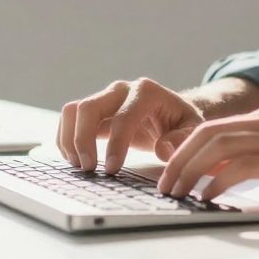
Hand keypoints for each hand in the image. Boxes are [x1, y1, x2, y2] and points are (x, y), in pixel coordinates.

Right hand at [57, 78, 203, 173]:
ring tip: (79, 165)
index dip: (115, 144)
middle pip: (89, 108)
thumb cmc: (183, 123)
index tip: (111, 170)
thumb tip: (163, 149)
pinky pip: (70, 119)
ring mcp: (106, 97)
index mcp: (147, 92)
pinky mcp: (96, 110)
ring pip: (73, 111)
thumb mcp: (192, 130)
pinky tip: (75, 160)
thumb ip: (183, 139)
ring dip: (69, 139)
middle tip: (88, 169)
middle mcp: (122, 89)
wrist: (174, 113)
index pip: (124, 117)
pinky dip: (66, 139)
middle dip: (83, 140)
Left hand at [156, 102, 258, 202]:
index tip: (170, 170)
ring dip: (191, 172)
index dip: (185, 148)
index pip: (213, 127)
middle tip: (164, 184)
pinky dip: (217, 182)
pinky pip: (241, 167)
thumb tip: (225, 173)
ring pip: (218, 147)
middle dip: (179, 159)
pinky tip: (208, 198)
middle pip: (207, 134)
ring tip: (178, 194)